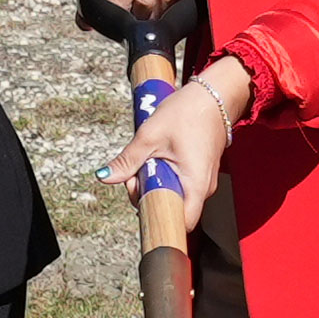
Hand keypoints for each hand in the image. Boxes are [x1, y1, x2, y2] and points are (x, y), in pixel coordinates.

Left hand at [119, 56, 249, 217]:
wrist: (213, 95)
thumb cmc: (187, 112)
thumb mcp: (150, 135)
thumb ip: (128, 160)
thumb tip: (105, 177)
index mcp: (195, 184)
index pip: (181, 223)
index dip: (158, 219)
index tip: (140, 198)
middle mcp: (204, 188)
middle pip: (173, 209)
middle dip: (149, 196)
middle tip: (136, 171)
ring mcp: (204, 181)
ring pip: (175, 195)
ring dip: (156, 184)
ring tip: (149, 159)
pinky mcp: (201, 173)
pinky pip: (180, 184)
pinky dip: (165, 176)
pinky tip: (159, 157)